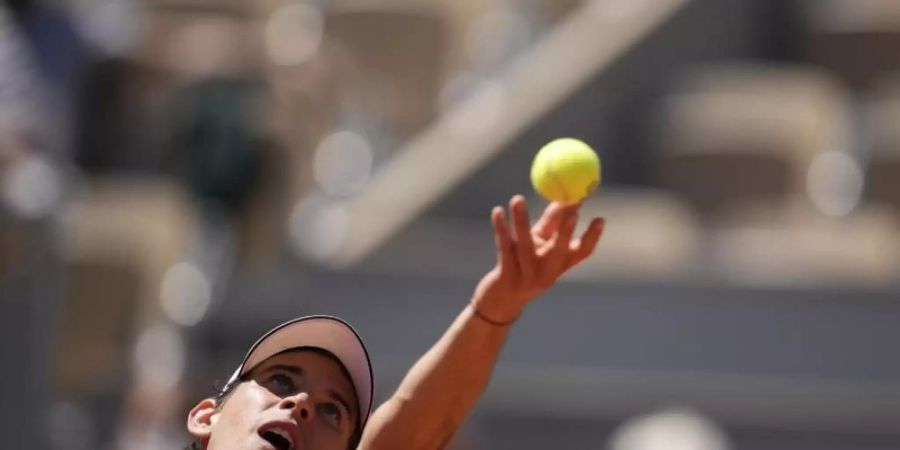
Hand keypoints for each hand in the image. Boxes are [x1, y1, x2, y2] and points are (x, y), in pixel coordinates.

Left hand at [471, 195, 604, 322]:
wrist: (501, 301)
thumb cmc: (523, 264)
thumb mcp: (540, 244)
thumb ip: (552, 222)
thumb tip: (566, 197)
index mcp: (559, 265)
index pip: (582, 253)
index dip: (592, 237)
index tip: (600, 218)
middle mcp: (547, 273)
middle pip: (559, 252)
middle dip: (565, 230)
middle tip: (569, 208)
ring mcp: (527, 277)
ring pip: (525, 246)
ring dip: (521, 221)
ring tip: (517, 199)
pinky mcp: (506, 277)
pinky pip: (504, 249)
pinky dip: (501, 230)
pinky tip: (498, 212)